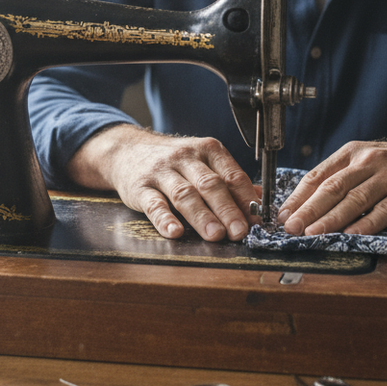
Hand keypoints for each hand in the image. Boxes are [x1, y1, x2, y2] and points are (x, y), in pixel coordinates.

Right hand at [67, 124, 260, 241]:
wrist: (127, 150)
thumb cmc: (173, 161)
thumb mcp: (203, 161)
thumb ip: (229, 180)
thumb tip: (258, 202)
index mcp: (207, 150)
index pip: (231, 174)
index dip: (245, 198)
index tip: (256, 220)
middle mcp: (185, 157)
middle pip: (210, 185)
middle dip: (227, 210)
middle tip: (239, 232)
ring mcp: (161, 171)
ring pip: (185, 194)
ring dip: (202, 216)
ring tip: (215, 235)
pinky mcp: (140, 187)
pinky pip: (153, 203)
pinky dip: (164, 218)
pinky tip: (174, 231)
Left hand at [277, 132, 386, 235]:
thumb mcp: (370, 160)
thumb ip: (343, 176)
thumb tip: (308, 203)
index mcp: (353, 152)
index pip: (318, 176)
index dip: (297, 197)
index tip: (281, 215)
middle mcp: (369, 160)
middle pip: (332, 188)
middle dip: (307, 210)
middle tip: (290, 228)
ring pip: (354, 199)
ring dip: (330, 219)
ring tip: (312, 234)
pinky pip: (385, 210)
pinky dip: (367, 224)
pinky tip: (352, 235)